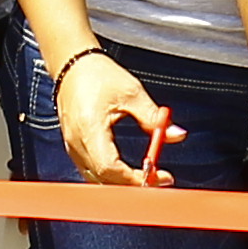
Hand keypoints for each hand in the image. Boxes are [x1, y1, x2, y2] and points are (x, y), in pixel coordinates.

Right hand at [42, 45, 175, 189]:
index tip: (158, 175)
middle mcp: (76, 142)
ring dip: (122, 182)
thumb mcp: (132, 93)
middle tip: (158, 179)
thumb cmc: (98, 75)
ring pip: (96, 179)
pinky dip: (111, 176)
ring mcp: (72, 147)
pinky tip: (128, 170)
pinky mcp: (73, 147)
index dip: (134, 177)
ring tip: (147, 174)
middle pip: (103, 179)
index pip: (109, 168)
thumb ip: (153, 118)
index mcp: (89, 128)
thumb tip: (175, 134)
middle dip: (132, 184)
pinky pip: (91, 171)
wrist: (72, 65)